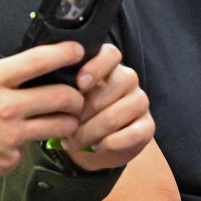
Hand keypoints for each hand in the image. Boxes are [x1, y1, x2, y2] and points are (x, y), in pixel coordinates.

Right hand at [0, 42, 89, 198]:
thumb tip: (18, 73)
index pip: (38, 60)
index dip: (64, 53)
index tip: (78, 51)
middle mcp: (5, 107)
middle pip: (62, 97)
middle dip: (77, 96)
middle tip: (77, 96)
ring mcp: (11, 136)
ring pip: (59, 126)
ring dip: (66, 122)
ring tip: (62, 120)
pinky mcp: (10, 160)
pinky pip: (29, 149)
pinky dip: (24, 145)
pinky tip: (7, 144)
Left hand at [59, 44, 153, 172]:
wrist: (93, 143)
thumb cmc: (76, 112)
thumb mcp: (67, 96)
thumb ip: (64, 86)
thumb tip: (53, 89)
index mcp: (107, 65)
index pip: (110, 54)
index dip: (96, 67)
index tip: (79, 83)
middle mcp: (127, 78)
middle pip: (113, 86)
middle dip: (84, 110)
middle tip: (66, 125)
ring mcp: (140, 101)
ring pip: (118, 113)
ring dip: (92, 131)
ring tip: (74, 141)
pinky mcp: (148, 126)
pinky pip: (134, 133)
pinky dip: (111, 143)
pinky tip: (97, 146)